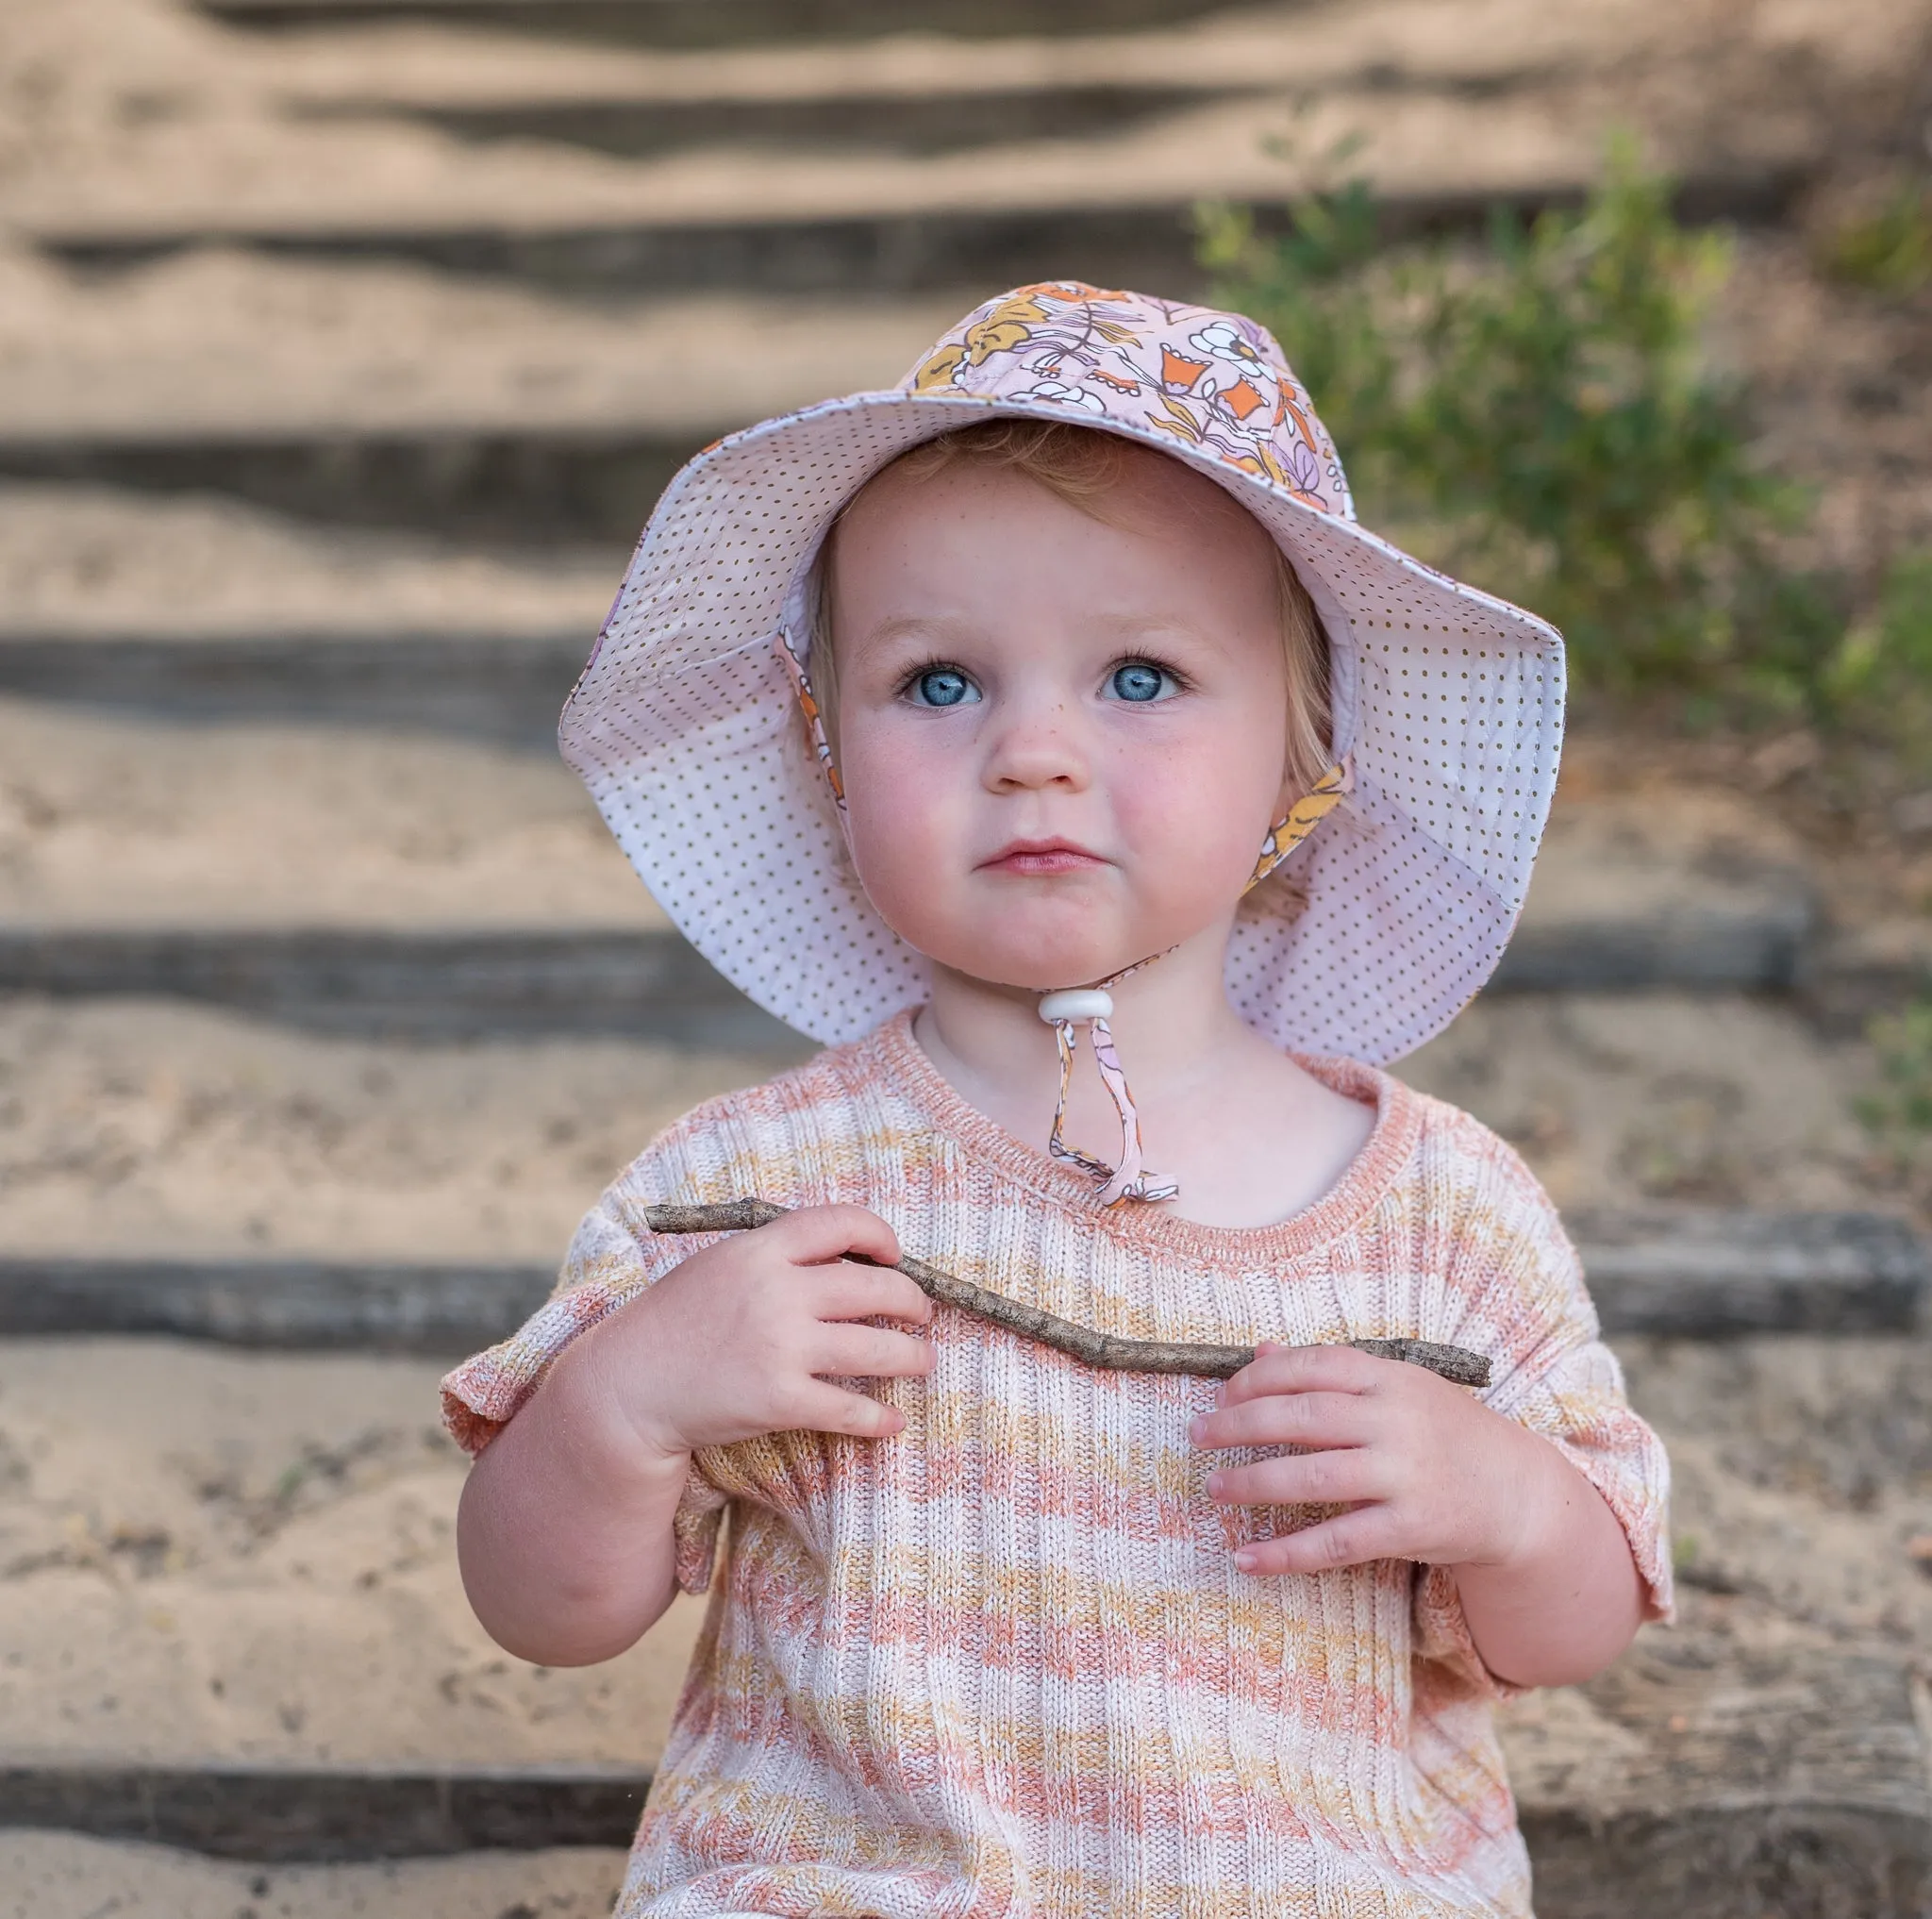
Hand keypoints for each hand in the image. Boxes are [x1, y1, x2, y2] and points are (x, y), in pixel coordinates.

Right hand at [573, 1204, 934, 1461]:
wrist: (627, 1387)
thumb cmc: (672, 1324)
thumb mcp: (718, 1266)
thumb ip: (773, 1257)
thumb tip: (841, 1257)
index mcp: (760, 1250)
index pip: (840, 1222)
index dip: (880, 1234)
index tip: (895, 1255)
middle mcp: (777, 1292)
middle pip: (875, 1285)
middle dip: (912, 1301)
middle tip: (922, 1315)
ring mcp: (781, 1346)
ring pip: (877, 1348)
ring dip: (913, 1356)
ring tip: (924, 1361)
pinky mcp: (780, 1399)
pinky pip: (851, 1408)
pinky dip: (880, 1418)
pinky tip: (893, 1422)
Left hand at [1189, 1341, 1556, 1576]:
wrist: (1517, 1492)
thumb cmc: (1442, 1433)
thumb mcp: (1395, 1388)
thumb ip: (1331, 1373)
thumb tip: (1260, 1351)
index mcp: (1389, 1378)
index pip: (1313, 1366)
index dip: (1258, 1378)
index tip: (1220, 1395)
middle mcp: (1396, 1421)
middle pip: (1303, 1417)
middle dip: (1240, 1424)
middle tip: (1197, 1435)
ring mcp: (1405, 1475)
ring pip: (1313, 1476)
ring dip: (1253, 1482)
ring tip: (1214, 1489)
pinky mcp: (1411, 1528)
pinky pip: (1337, 1542)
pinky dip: (1287, 1553)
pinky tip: (1248, 1559)